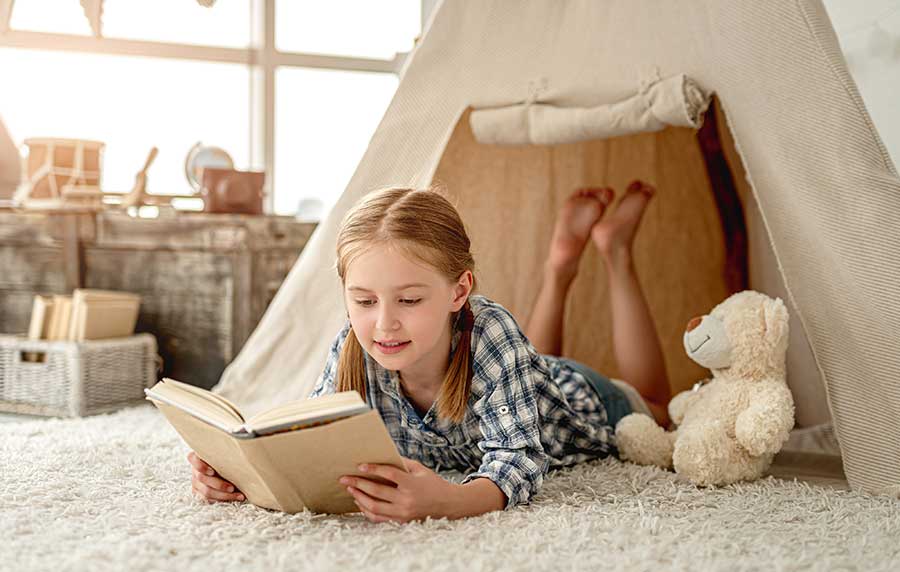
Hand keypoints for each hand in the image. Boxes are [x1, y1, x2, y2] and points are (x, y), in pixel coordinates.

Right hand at [187, 451, 244, 502]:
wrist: (226, 468)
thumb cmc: (227, 458)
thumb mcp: (226, 453)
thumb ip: (227, 453)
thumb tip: (240, 453)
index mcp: (198, 457)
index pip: (193, 459)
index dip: (201, 467)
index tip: (212, 472)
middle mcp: (195, 470)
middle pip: (202, 479)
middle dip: (219, 485)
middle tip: (232, 487)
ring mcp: (196, 483)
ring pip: (206, 492)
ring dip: (224, 495)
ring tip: (238, 495)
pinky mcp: (199, 493)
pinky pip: (209, 500)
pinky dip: (222, 500)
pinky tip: (234, 498)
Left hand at [339, 457, 454, 522]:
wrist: (448, 505)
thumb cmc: (434, 484)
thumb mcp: (421, 469)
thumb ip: (402, 463)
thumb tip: (383, 456)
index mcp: (412, 484)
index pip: (388, 475)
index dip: (373, 469)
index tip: (360, 466)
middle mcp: (406, 500)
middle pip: (376, 492)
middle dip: (358, 483)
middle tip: (344, 478)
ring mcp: (402, 513)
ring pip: (374, 507)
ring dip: (359, 497)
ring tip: (350, 489)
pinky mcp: (400, 521)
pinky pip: (378, 518)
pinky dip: (366, 510)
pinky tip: (359, 502)